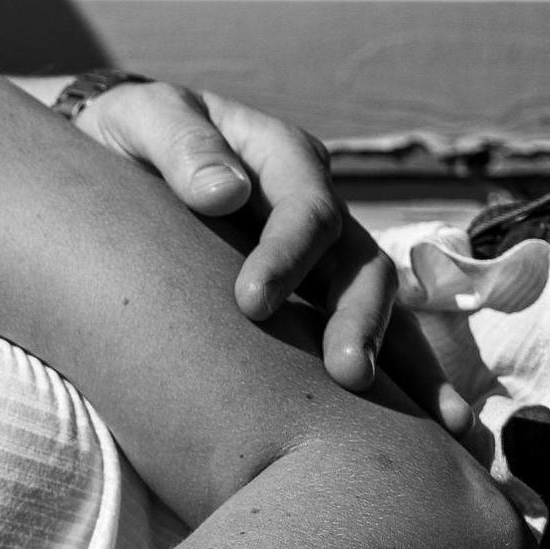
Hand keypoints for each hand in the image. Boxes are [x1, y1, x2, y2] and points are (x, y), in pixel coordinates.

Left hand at [77, 79, 466, 430]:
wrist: (111, 153)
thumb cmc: (127, 132)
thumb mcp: (143, 118)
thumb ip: (181, 144)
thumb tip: (226, 194)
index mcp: (281, 157)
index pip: (304, 209)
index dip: (286, 256)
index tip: (250, 303)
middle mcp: (314, 206)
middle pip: (358, 264)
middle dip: (358, 320)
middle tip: (346, 376)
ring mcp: (318, 254)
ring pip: (376, 304)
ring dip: (401, 358)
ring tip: (428, 423)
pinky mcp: (306, 295)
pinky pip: (360, 332)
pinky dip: (400, 379)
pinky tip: (438, 430)